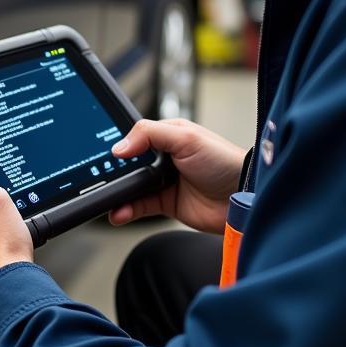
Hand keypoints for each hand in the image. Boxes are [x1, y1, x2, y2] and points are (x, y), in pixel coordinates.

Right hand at [108, 119, 245, 233]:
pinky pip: (140, 206)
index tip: (106, 155)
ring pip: (132, 186)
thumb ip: (149, 134)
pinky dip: (127, 210)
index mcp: (168, 136)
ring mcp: (164, 181)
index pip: (135, 137)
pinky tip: (119, 212)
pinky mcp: (167, 203)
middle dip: (114, 172)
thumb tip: (120, 147)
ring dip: (118, 193)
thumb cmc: (224, 162)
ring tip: (109, 198)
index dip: (121, 145)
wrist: (244, 197)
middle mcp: (164, 158)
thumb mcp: (186, 138)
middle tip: (101, 179)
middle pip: (130, 163)